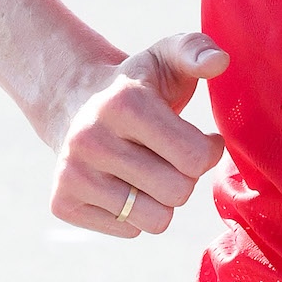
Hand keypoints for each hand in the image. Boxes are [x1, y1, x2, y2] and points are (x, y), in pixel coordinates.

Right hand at [49, 31, 228, 238]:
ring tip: (147, 169)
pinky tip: (121, 181)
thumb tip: (218, 62)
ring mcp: (72, 173)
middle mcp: (90, 139)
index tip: (198, 136)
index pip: (196, 157)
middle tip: (168, 154)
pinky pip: (130, 231)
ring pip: (156, 219)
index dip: (208, 149)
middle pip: (178, 192)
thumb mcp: (166, 57)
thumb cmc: (137, 84)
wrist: (74, 103)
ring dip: (162, 199)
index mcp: (124, 103)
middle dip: (185, 176)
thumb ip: (196, 50)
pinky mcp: (62, 202)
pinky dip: (135, 213)